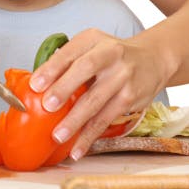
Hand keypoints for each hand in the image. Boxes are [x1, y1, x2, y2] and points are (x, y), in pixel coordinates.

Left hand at [28, 28, 169, 159]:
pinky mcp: (130, 98)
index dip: (52, 69)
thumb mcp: (90, 47)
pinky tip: (77, 149)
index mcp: (93, 39)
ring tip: (58, 136)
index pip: (70, 52)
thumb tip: (37, 86)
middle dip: (65, 89)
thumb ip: (67, 62)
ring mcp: (123, 76)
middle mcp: (111, 54)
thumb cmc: (111, 56)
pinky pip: (106, 119)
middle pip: (86, 71)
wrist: (152, 60)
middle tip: (47, 106)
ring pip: (96, 101)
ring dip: (75, 121)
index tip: (35, 84)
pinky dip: (89, 136)